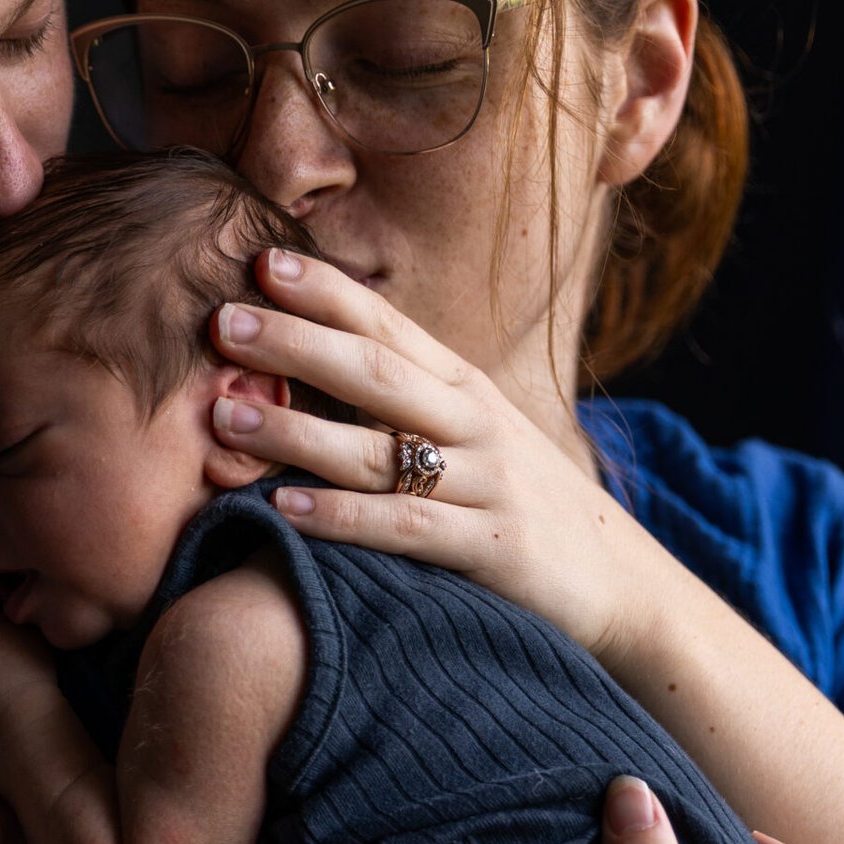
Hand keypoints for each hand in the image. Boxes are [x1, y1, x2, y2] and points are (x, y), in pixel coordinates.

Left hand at [209, 249, 669, 663]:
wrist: (621, 581)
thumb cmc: (521, 503)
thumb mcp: (473, 436)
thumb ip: (405, 401)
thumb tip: (312, 361)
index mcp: (464, 387)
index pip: (387, 326)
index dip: (324, 293)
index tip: (257, 261)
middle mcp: (475, 424)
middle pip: (375, 373)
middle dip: (295, 344)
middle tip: (221, 323)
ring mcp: (485, 484)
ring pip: (379, 450)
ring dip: (296, 433)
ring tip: (225, 418)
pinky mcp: (491, 548)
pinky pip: (405, 528)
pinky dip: (342, 518)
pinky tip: (285, 510)